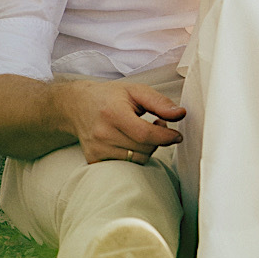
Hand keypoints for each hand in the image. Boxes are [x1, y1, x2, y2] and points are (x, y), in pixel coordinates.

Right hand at [58, 78, 185, 163]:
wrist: (78, 105)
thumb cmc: (110, 97)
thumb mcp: (136, 91)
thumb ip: (159, 102)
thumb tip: (180, 113)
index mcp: (112, 113)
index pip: (145, 134)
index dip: (166, 137)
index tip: (177, 135)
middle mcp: (102, 134)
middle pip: (144, 149)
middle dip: (157, 140)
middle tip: (156, 125)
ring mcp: (97, 149)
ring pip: (137, 160)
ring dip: (146, 149)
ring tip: (141, 133)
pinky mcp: (94, 160)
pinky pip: (125, 166)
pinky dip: (134, 157)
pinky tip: (131, 143)